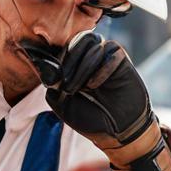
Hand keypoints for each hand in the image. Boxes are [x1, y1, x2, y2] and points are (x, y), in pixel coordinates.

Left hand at [45, 33, 156, 152]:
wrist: (119, 131)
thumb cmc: (91, 119)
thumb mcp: (63, 106)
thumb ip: (53, 86)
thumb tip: (48, 69)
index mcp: (75, 66)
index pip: (64, 48)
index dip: (58, 59)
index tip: (55, 80)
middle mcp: (90, 57)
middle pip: (78, 39)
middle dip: (69, 60)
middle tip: (68, 85)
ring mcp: (106, 57)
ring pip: (92, 42)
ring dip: (83, 65)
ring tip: (84, 88)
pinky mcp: (122, 60)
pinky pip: (111, 50)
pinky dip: (101, 67)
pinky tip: (95, 85)